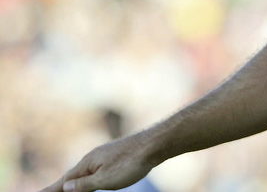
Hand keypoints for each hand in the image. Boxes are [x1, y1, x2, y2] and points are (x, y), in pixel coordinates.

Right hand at [38, 133, 157, 191]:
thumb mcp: (106, 179)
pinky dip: (88, 178)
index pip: (64, 181)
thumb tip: (65, 187)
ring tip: (63, 188)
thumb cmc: (131, 162)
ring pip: (84, 173)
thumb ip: (84, 185)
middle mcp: (93, 158)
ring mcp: (105, 156)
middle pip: (72, 176)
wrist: (155, 144)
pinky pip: (96, 170)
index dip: (51, 189)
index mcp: (87, 164)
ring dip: (73, 182)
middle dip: (60, 187)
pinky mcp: (116, 157)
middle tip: (46, 191)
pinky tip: (92, 179)